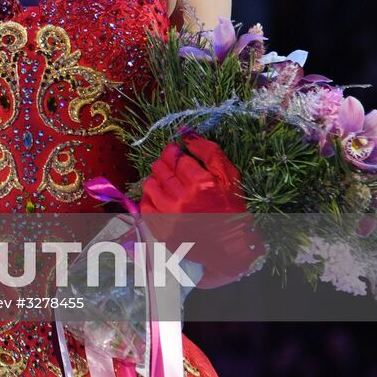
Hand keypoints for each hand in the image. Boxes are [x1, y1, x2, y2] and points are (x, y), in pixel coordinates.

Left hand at [140, 133, 265, 288]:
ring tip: (171, 185)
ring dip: (158, 181)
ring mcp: (169, 217)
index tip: (179, 154)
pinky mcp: (160, 230)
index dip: (176, 152)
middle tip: (176, 170)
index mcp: (200, 184)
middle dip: (166, 164)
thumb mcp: (228, 176)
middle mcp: (182, 200)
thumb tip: (184, 130)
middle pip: (160, 168)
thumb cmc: (231, 208)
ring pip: (149, 184)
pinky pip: (145, 204)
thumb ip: (207, 150)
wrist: (230, 246)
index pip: (175, 156)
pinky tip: (165, 199)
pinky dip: (152, 199)